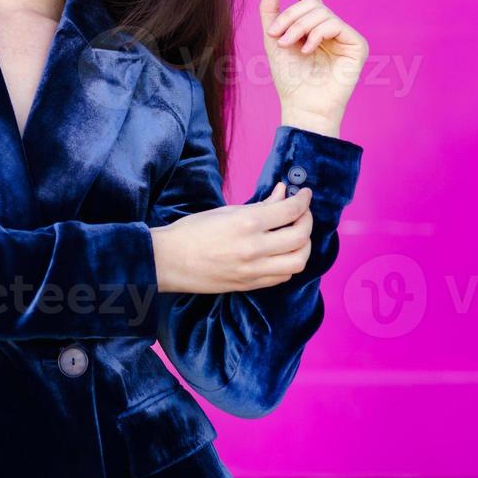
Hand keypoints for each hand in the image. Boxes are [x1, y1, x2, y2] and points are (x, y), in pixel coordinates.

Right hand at [150, 182, 313, 293]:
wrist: (169, 261)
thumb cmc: (192, 231)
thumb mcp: (225, 211)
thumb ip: (260, 204)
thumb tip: (283, 192)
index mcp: (246, 223)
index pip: (290, 210)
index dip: (303, 200)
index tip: (305, 194)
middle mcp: (254, 248)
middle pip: (301, 237)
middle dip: (307, 221)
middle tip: (302, 213)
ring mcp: (254, 270)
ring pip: (299, 261)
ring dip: (304, 246)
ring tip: (296, 236)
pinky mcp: (250, 285)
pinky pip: (283, 276)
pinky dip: (289, 263)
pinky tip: (282, 253)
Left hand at [260, 0, 367, 129]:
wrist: (302, 105)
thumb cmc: (289, 77)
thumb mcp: (273, 39)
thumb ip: (270, 10)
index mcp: (313, 25)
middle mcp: (331, 27)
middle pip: (310, 2)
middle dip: (289, 16)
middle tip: (274, 35)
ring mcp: (345, 35)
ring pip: (321, 12)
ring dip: (298, 27)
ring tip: (287, 45)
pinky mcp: (357, 44)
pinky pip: (334, 24)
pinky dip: (316, 34)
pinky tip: (308, 50)